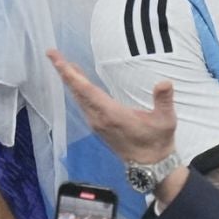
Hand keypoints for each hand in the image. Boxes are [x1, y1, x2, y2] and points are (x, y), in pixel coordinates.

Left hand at [47, 49, 176, 163]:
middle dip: (64, 72)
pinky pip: (83, 104)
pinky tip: (78, 84)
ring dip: (70, 81)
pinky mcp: (98, 126)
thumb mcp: (166, 120)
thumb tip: (164, 82)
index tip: (58, 61)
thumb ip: (164, 100)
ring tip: (64, 64)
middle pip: (77, 92)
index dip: (72, 75)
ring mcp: (97, 124)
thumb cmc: (157, 141)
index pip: (87, 91)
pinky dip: (77, 90)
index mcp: (112, 114)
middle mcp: (99, 118)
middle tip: (52, 54)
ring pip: (78, 98)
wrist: (150, 165)